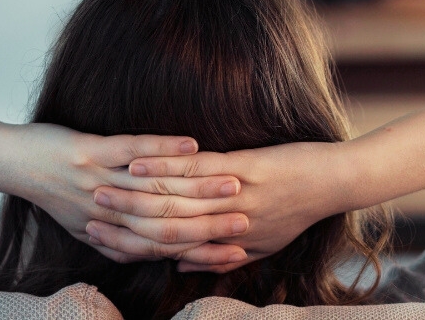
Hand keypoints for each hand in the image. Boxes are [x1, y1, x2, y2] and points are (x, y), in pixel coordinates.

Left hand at [8, 123, 249, 265]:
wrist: (10, 163)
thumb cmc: (53, 193)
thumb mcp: (87, 226)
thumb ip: (120, 242)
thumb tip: (158, 257)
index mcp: (109, 233)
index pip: (164, 249)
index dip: (203, 251)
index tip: (240, 249)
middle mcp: (106, 213)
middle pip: (167, 223)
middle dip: (211, 222)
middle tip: (249, 219)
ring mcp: (97, 181)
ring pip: (156, 187)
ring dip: (198, 184)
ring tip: (234, 182)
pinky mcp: (88, 151)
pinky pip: (131, 149)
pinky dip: (163, 147)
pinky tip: (193, 144)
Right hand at [86, 141, 355, 272]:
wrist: (338, 182)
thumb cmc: (301, 209)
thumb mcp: (266, 242)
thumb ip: (226, 255)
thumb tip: (184, 263)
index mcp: (232, 245)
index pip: (173, 250)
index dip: (134, 247)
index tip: (100, 240)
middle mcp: (229, 225)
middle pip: (167, 228)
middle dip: (123, 223)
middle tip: (87, 214)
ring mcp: (236, 197)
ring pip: (176, 199)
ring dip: (134, 195)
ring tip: (98, 188)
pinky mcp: (246, 168)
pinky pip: (199, 169)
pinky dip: (165, 165)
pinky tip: (137, 161)